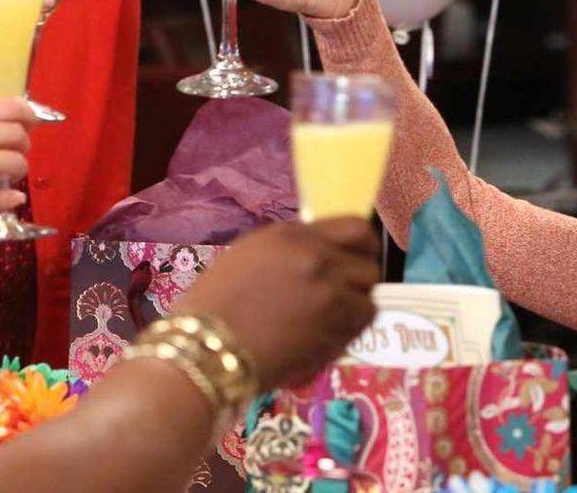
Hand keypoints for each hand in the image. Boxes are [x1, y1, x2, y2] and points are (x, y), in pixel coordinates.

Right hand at [0, 97, 35, 230]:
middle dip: (24, 144)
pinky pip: (7, 194)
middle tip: (18, 152)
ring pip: (19, 162)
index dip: (29, 113)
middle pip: (19, 133)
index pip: (10, 105)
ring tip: (8, 176)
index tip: (33, 120)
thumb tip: (3, 123)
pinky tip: (8, 198)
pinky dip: (9, 198)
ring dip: (19, 171)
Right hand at [174, 218, 378, 389]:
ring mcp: (330, 293)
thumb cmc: (213, 304)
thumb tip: (319, 257)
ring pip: (368, 294)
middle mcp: (317, 257)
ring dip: (354, 306)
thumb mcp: (250, 257)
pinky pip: (361, 323)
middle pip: (368, 263)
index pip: (355, 228)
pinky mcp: (335, 328)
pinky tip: (327, 334)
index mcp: (292, 235)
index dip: (361, 245)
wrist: (207, 348)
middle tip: (342, 293)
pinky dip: (350, 329)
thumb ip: (290, 253)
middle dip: (358, 279)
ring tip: (330, 319)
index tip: (355, 257)